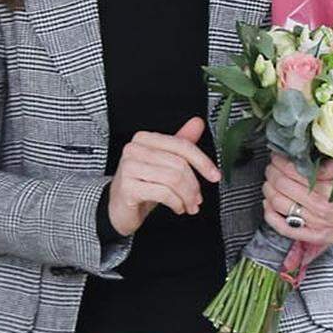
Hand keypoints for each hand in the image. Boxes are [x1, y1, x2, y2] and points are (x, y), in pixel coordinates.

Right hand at [106, 116, 220, 236]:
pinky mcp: (128, 187)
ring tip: (189, 206)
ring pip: (173, 179)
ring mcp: (129, 167)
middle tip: (197, 199)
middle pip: (179, 164)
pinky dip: (176, 203)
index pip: (181, 145)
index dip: (202, 161)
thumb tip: (198, 123)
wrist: (118, 209)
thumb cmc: (142, 185)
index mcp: (145, 139)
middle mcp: (134, 149)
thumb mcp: (164, 164)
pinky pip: (163, 193)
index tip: (215, 176)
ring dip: (187, 197)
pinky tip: (177, 208)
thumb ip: (180, 144)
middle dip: (194, 185)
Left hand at [262, 152, 332, 247]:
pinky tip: (268, 204)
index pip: (293, 170)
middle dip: (272, 171)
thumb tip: (312, 156)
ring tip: (270, 180)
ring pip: (278, 204)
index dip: (281, 160)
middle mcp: (318, 207)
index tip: (279, 154)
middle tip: (272, 165)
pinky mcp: (313, 236)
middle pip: (281, 185)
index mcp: (328, 189)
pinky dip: (270, 215)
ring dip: (268, 189)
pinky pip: (284, 227)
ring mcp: (314, 224)